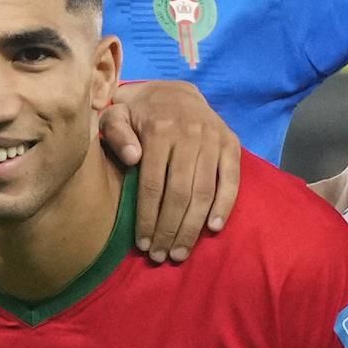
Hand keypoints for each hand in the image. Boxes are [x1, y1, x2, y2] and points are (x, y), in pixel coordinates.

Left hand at [106, 80, 247, 262]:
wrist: (173, 90)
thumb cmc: (137, 111)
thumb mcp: (115, 114)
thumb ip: (116, 133)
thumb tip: (133, 158)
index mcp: (159, 129)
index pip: (153, 185)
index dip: (148, 218)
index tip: (142, 244)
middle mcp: (190, 134)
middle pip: (179, 194)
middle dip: (169, 230)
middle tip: (162, 256)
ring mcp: (214, 139)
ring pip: (204, 192)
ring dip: (192, 227)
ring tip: (180, 252)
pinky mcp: (231, 144)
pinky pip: (231, 180)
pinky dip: (224, 206)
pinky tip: (212, 229)